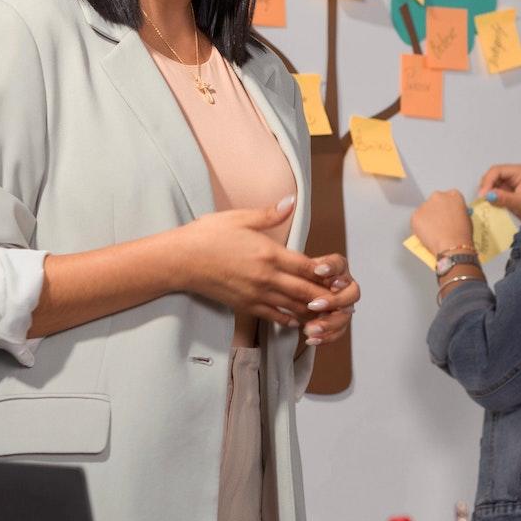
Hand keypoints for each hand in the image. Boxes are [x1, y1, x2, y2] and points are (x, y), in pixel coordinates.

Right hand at [178, 197, 330, 328]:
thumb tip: (291, 201)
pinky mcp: (245, 306)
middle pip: (305, 291)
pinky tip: (297, 319)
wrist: (180, 260)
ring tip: (326, 311)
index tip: (338, 275)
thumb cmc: (207, 235)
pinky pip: (273, 316)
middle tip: (340, 299)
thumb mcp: (240, 217)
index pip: (306, 267)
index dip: (325, 273)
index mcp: (269, 253)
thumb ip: (270, 214)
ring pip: (292, 308)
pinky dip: (288, 319)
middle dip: (325, 296)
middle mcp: (266, 277)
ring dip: (311, 310)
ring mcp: (256, 294)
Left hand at [299, 253, 359, 346]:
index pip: (339, 264)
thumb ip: (303, 271)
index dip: (331, 268)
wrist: (296, 297)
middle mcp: (345, 286)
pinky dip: (325, 336)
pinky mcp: (340, 321)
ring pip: (345, 316)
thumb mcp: (298, 273)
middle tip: (313, 305)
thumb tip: (306, 270)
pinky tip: (311, 339)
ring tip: (309, 329)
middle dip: (334, 300)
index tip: (318, 271)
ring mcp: (345, 305)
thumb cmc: (300, 281)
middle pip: (351, 293)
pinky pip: (338, 331)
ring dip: (328, 323)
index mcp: (336, 268)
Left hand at [411, 190, 475, 256]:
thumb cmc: (462, 234)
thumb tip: (451, 215)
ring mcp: (425, 205)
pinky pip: (416, 220)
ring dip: (427, 219)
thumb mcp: (466, 218)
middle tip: (439, 224)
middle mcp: (438, 196)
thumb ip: (457, 212)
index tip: (447, 214)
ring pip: (424, 211)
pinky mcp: (415, 215)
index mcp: (453, 195)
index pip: (449, 196)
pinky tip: (427, 234)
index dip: (447, 207)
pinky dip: (419, 227)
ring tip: (433, 232)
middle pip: (435, 201)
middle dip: (436, 210)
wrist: (452, 245)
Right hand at [477, 163, 520, 219]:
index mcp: (517, 171)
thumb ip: (504, 198)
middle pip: (492, 176)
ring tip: (485, 202)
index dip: (487, 181)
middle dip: (486, 186)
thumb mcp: (520, 202)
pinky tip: (489, 204)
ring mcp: (508, 183)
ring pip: (491, 184)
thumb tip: (488, 195)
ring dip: (487, 192)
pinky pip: (494, 192)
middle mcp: (512, 174)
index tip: (483, 195)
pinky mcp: (506, 192)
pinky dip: (490, 197)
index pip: (496, 171)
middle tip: (482, 199)